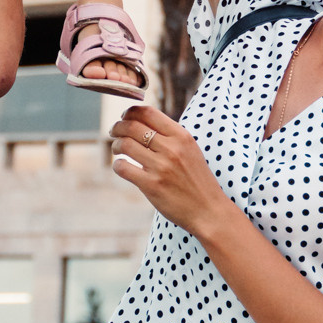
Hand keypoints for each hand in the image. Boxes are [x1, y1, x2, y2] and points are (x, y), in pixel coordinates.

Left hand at [110, 104, 227, 233]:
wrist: (208, 210)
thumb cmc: (197, 181)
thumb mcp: (190, 150)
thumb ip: (170, 136)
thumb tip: (142, 123)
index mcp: (182, 136)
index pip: (148, 112)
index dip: (130, 112)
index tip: (125, 117)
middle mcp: (171, 148)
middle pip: (132, 126)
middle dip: (117, 127)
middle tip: (114, 132)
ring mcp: (160, 167)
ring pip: (124, 144)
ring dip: (116, 145)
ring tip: (117, 149)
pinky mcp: (151, 185)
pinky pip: (122, 167)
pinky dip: (117, 165)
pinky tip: (122, 167)